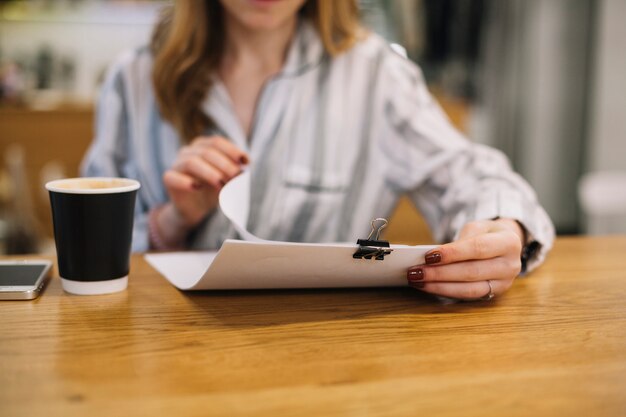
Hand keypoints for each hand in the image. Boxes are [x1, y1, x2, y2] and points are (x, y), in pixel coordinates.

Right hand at [162, 136, 248, 227]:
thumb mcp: (228, 181)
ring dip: (209, 172)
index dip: (232, 150)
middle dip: (224, 164)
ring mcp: (176, 164)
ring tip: (221, 184)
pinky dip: (185, 181)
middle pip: (206, 152)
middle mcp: (188, 151)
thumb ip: (235, 174)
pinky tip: (197, 187)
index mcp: (203, 146)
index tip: (246, 162)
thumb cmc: (213, 190)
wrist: (196, 209)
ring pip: (191, 162)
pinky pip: (173, 177)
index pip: (216, 142)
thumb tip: (242, 169)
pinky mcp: (168, 179)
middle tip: (235, 176)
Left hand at [406, 218, 524, 299]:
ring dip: (440, 287)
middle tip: (416, 271)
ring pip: (469, 289)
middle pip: (471, 272)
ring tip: (418, 281)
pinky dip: (446, 292)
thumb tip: (432, 257)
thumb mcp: (477, 227)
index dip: (452, 254)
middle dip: (440, 273)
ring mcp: (504, 283)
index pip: (477, 249)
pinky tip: (428, 287)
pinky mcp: (493, 294)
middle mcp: (510, 265)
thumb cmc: (487, 234)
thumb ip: (459, 241)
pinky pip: (468, 296)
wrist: (507, 245)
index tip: (429, 256)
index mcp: (508, 243)